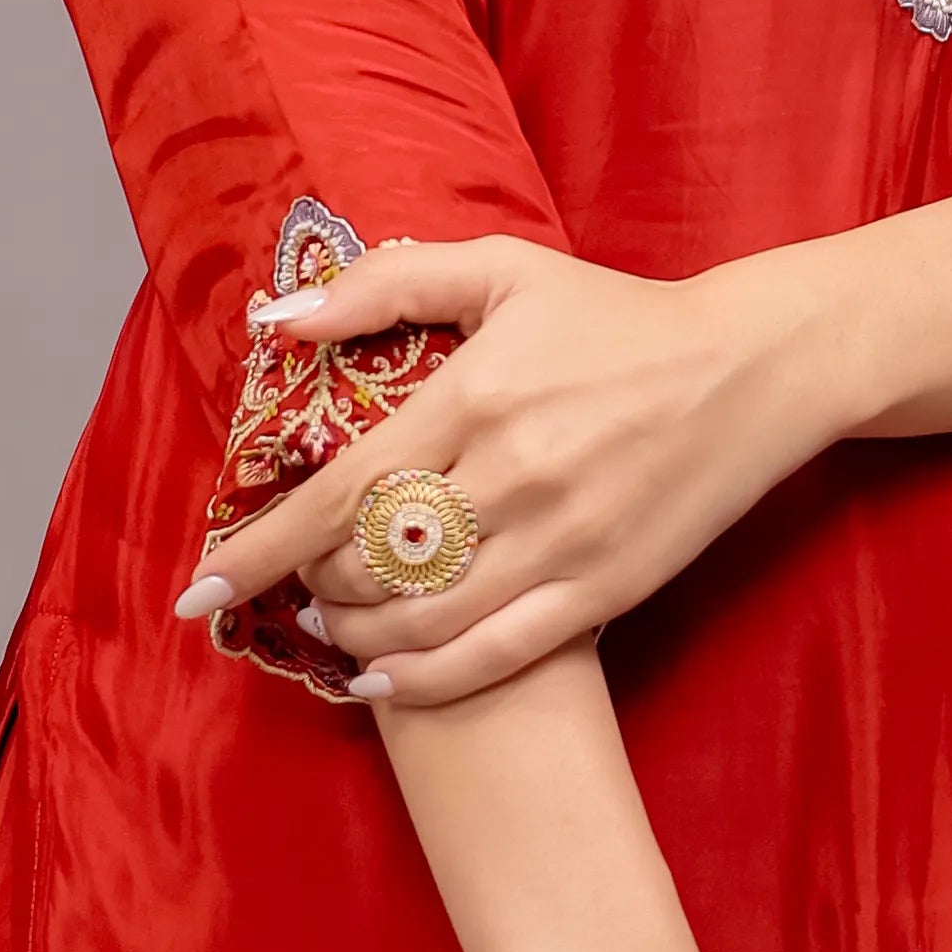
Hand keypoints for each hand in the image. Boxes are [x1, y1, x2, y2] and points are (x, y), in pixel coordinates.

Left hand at [180, 233, 853, 708]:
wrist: (753, 369)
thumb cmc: (618, 315)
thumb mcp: (504, 272)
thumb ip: (386, 288)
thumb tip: (279, 324)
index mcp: (478, 396)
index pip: (340, 489)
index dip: (260, 547)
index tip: (198, 586)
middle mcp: (513, 476)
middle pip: (372, 563)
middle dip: (311, 585)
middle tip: (294, 581)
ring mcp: (562, 542)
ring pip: (423, 620)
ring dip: (354, 635)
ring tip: (329, 626)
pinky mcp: (606, 590)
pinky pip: (495, 655)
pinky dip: (426, 678)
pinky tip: (382, 679)